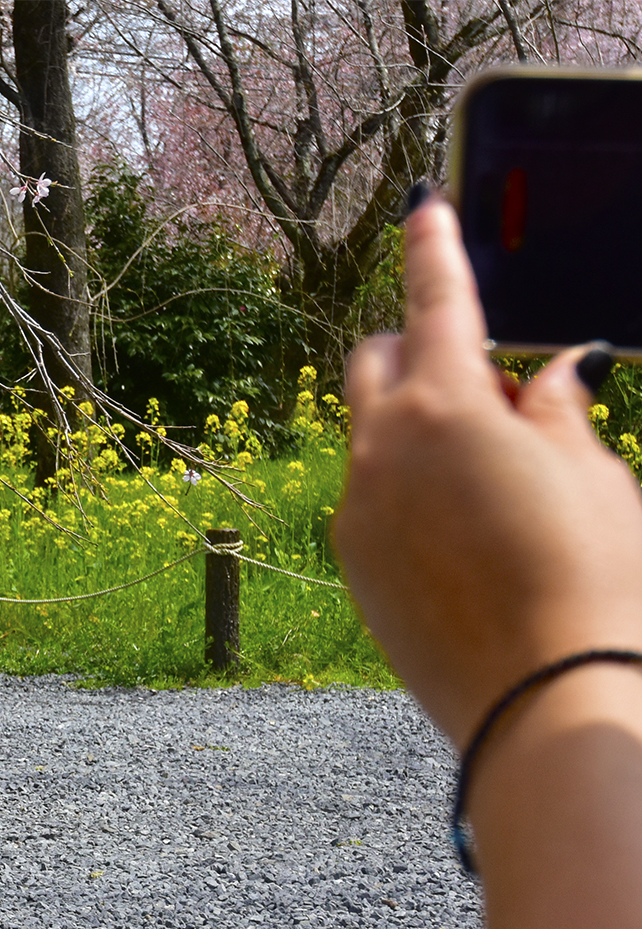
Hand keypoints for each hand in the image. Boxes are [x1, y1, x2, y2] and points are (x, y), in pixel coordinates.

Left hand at [332, 193, 641, 746]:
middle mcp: (379, 448)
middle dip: (423, 350)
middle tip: (495, 385)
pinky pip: (372, 497)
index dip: (433, 245)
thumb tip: (553, 369)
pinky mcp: (354, 565)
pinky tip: (470, 531)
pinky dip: (409, 486)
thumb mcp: (595, 475)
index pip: (437, 298)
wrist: (545, 703)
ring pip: (372, 433)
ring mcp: (357, 510)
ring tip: (496, 473)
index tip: (422, 204)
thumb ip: (558, 410)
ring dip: (417, 425)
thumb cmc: (591, 579)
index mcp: (443, 405)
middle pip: (379, 360)